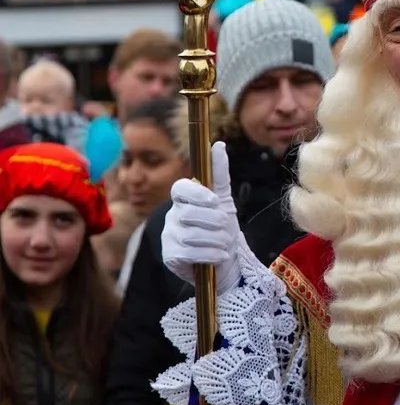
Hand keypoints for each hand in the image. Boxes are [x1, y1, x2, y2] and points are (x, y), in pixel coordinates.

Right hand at [162, 141, 240, 293]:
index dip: (197, 194)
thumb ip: (219, 172)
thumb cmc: (222, 227)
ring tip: (224, 243)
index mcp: (183, 199)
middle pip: (189, 213)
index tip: (215, 201)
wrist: (226, 260)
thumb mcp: (224, 199)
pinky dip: (210, 255)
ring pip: (191, 234)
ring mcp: (168, 235)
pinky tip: (218, 255)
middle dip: (215, 222)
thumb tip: (218, 144)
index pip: (180, 188)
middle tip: (226, 227)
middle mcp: (172, 215)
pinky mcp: (169, 256)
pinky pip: (188, 253)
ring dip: (216, 240)